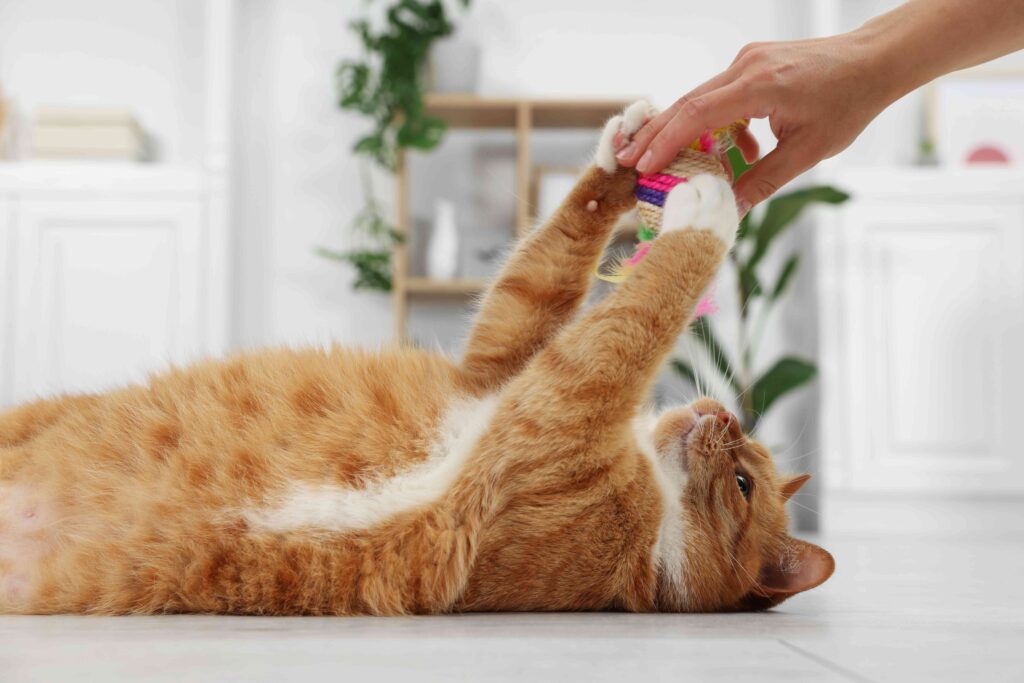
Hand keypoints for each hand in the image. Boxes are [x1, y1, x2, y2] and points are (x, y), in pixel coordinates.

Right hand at [615, 34, 895, 213]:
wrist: (874, 60)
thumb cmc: (848, 104)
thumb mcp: (807, 152)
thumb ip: (762, 181)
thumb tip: (727, 210)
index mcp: (760, 85)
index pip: (697, 113)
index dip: (665, 141)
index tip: (642, 166)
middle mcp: (746, 66)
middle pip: (686, 103)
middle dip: (656, 135)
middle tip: (628, 163)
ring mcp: (747, 60)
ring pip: (699, 99)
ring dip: (686, 133)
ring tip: (675, 164)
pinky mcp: (751, 63)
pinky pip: (720, 95)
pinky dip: (717, 124)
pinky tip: (742, 148)